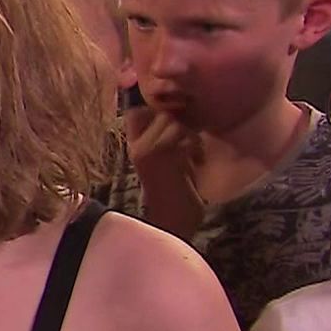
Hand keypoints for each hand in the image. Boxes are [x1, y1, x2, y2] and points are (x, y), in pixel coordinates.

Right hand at [124, 106, 204, 237]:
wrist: (174, 220)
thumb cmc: (174, 189)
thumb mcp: (163, 159)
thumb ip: (164, 136)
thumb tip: (175, 111)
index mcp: (133, 147)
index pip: (136, 112)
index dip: (156, 110)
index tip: (171, 123)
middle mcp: (137, 147)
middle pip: (162, 114)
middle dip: (181, 126)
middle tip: (188, 146)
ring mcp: (150, 152)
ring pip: (174, 124)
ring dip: (191, 137)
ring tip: (193, 156)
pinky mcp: (167, 159)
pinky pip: (185, 138)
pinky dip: (196, 148)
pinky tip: (196, 163)